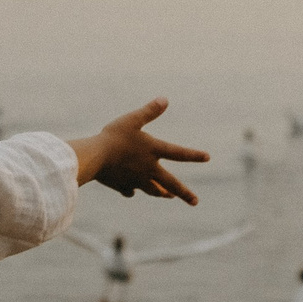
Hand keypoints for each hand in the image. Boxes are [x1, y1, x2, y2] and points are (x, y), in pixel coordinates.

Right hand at [69, 98, 206, 204]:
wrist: (94, 158)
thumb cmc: (113, 136)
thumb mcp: (132, 120)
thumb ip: (149, 111)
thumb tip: (165, 99)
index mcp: (153, 151)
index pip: (178, 153)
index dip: (194, 155)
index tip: (208, 157)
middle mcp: (148, 169)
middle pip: (170, 184)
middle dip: (184, 193)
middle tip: (195, 201)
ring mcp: (136, 180)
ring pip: (153, 190)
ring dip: (162, 193)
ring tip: (168, 196)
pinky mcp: (122, 186)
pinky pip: (130, 190)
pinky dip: (133, 190)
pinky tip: (132, 191)